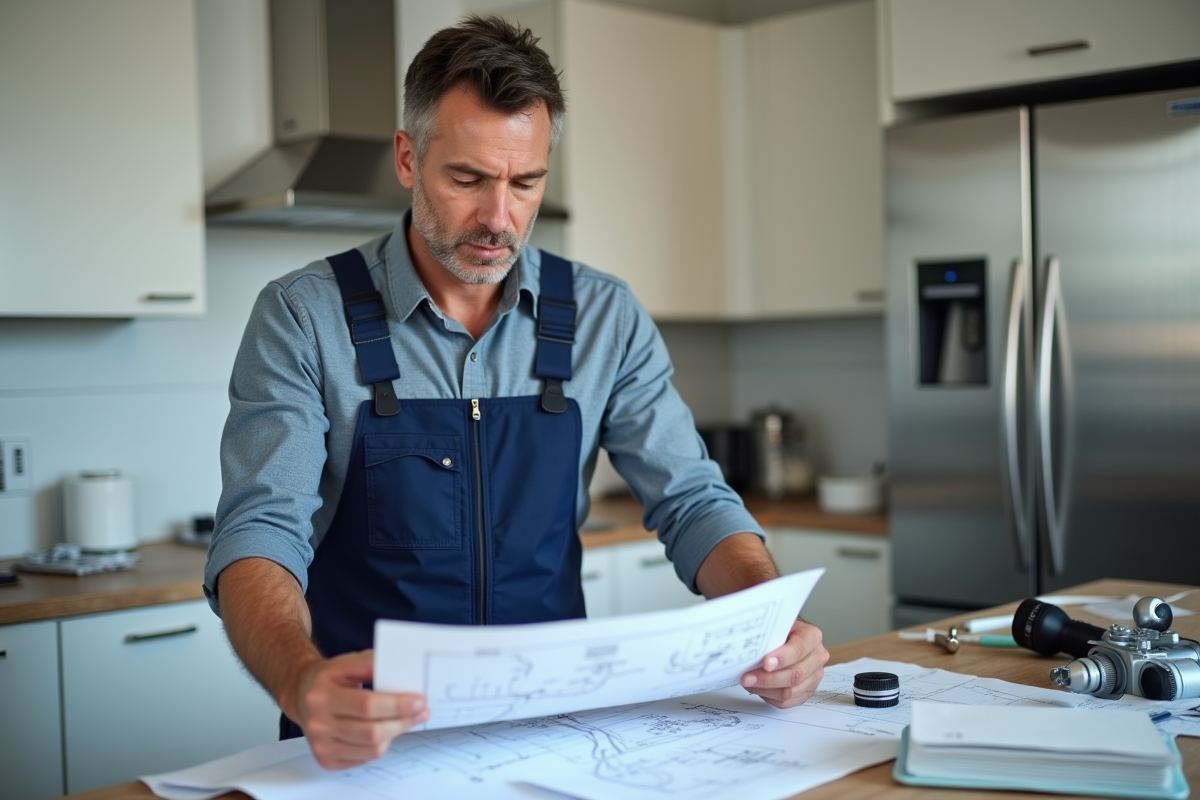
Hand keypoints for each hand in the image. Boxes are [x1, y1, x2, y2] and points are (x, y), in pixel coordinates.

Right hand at [290, 649, 429, 769]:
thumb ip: (371, 664)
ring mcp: (320, 745)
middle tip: (421, 712)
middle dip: (402, 722)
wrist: (301, 694)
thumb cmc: (328, 678)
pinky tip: (384, 731)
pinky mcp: (326, 759)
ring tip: (406, 720)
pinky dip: (380, 746)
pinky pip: (365, 759)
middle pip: (371, 732)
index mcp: (321, 696)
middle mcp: (318, 724)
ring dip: (395, 734)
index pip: (366, 705)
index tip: (418, 700)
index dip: (396, 705)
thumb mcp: (346, 662)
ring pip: (371, 750)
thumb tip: (401, 670)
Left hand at [740, 619, 828, 708]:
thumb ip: (768, 634)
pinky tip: (758, 688)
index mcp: (812, 636)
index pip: (799, 649)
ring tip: (748, 682)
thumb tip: (750, 644)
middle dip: (768, 678)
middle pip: (795, 675)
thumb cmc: (779, 631)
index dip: (782, 658)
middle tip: (747, 677)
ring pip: (789, 692)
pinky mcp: (806, 691)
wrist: (787, 638)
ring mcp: (814, 676)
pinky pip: (786, 702)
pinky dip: (769, 697)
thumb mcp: (775, 625)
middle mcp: (817, 657)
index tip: (765, 663)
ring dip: (765, 690)